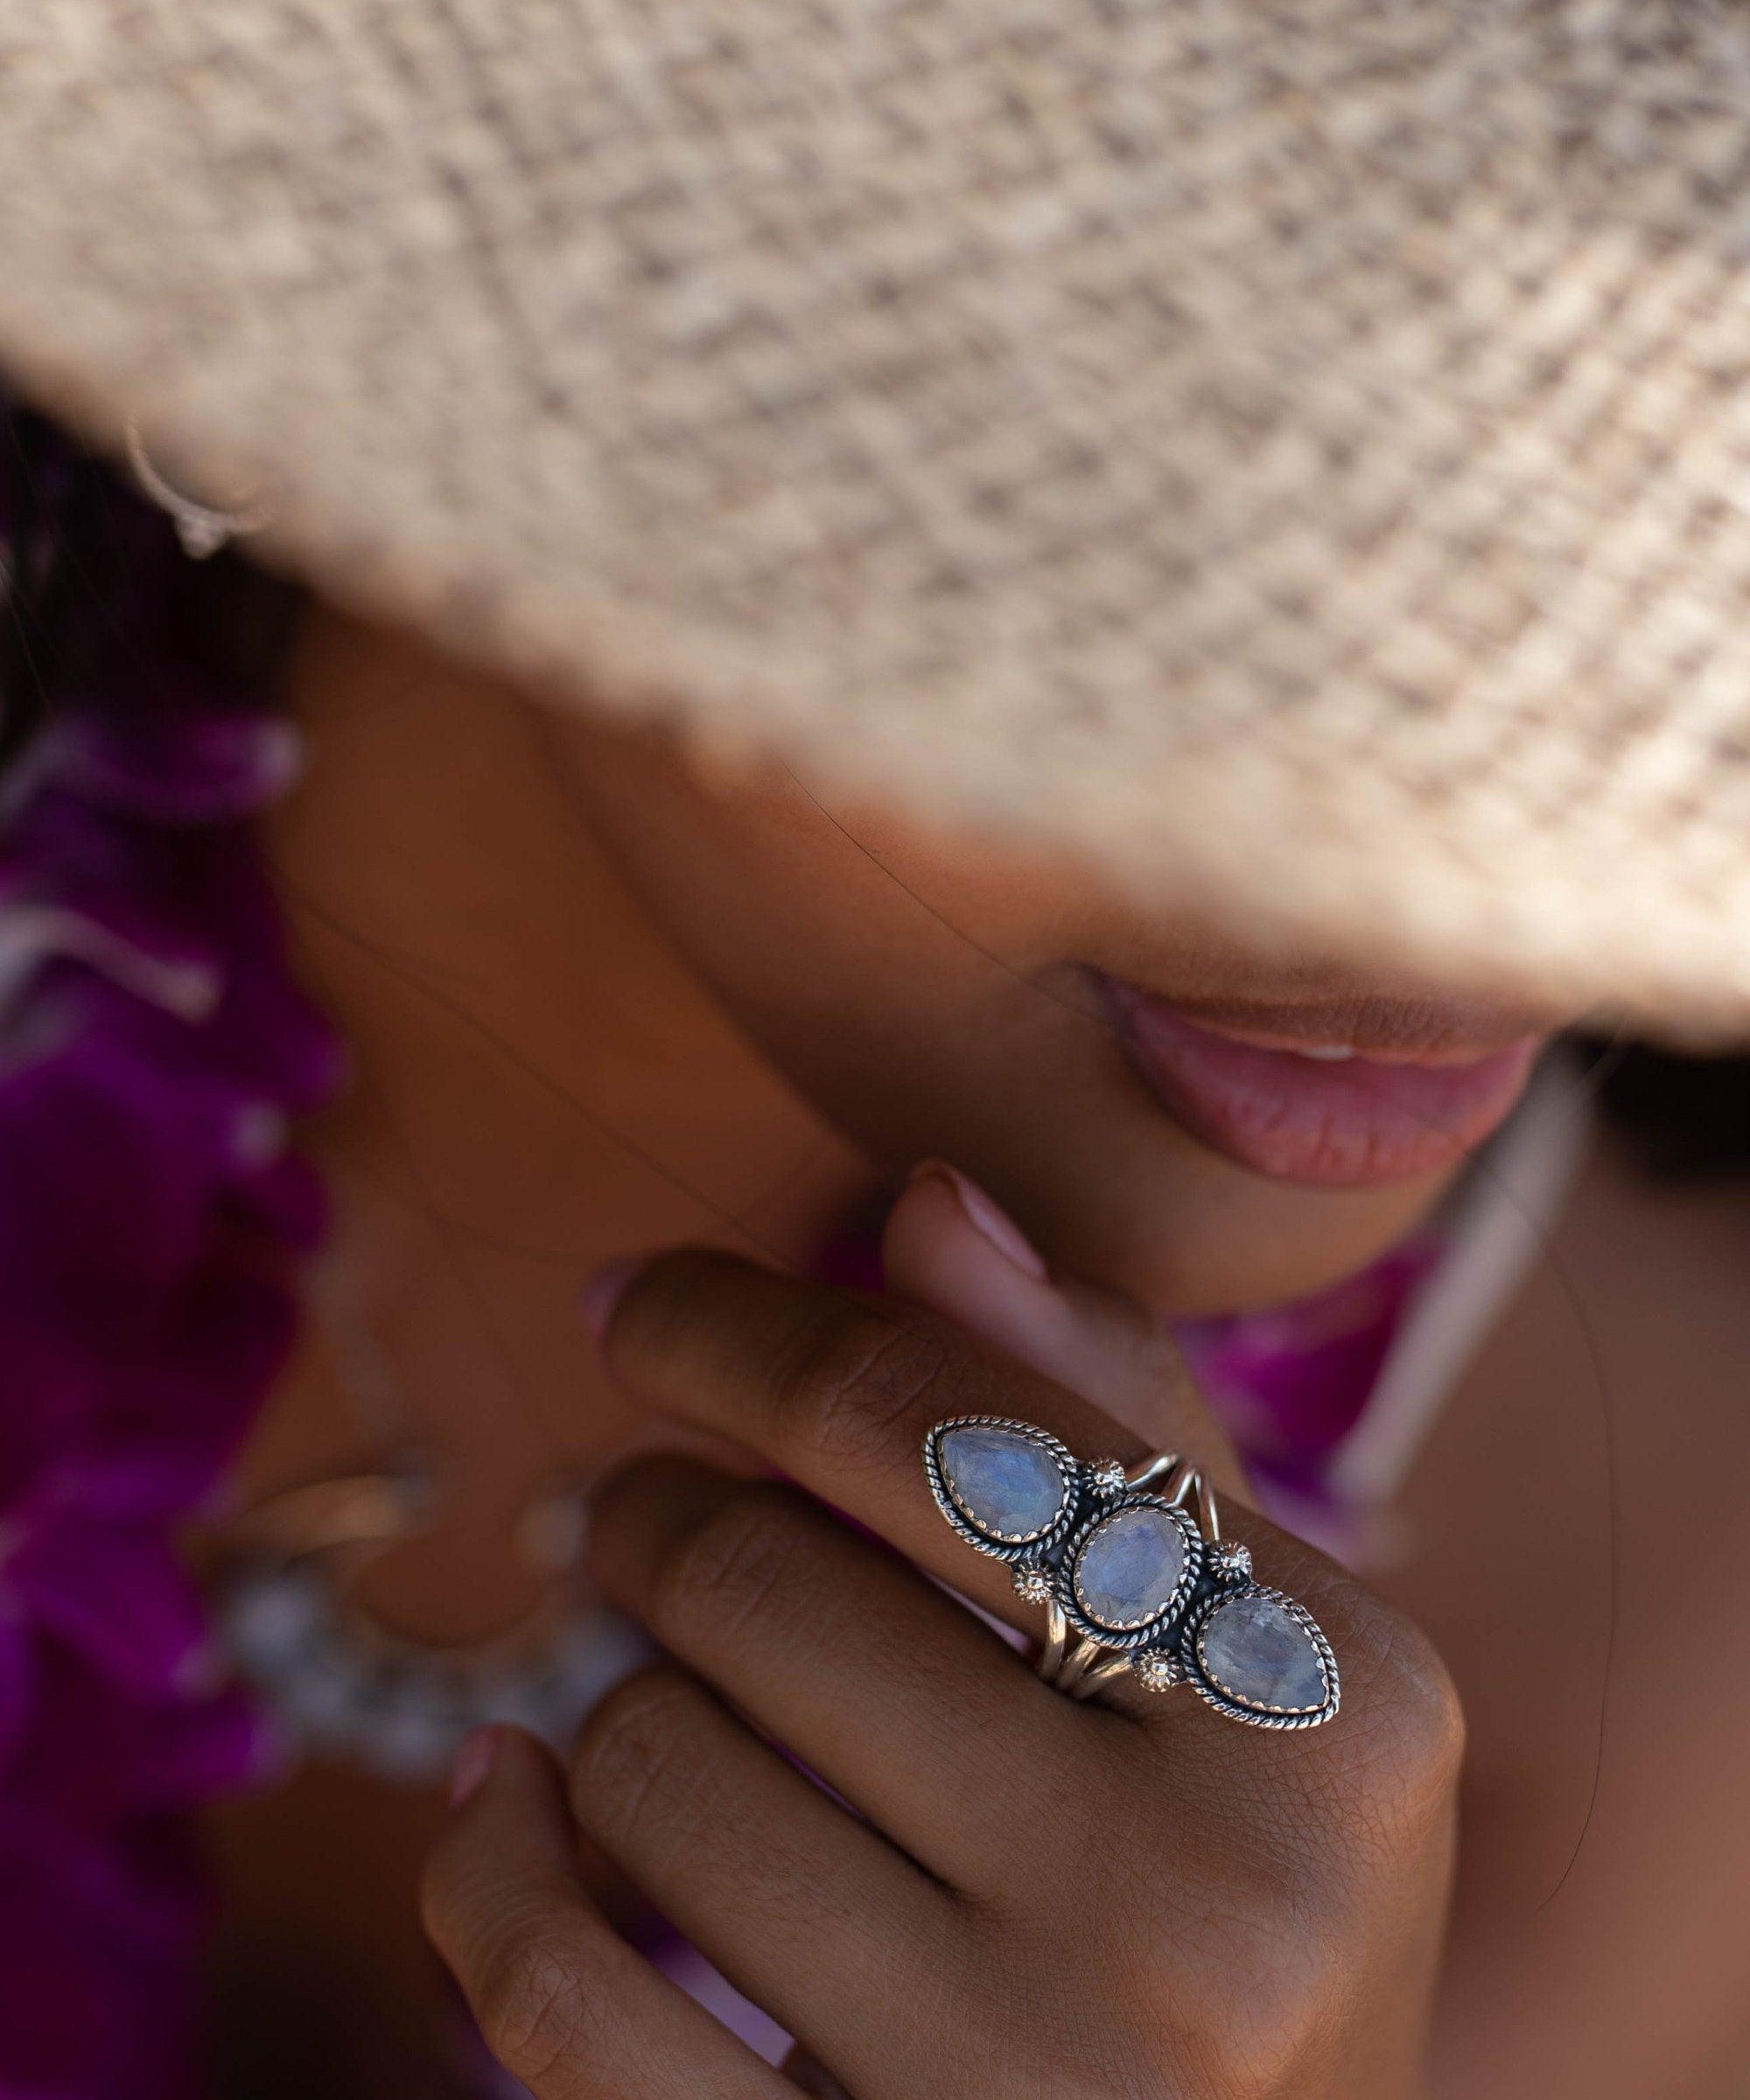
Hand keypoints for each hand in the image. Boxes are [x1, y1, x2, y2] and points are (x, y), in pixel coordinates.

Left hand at [424, 1169, 1460, 2097]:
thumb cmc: (1244, 1903)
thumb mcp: (1250, 1664)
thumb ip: (1104, 1423)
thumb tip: (930, 1202)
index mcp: (1328, 1700)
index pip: (943, 1419)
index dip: (741, 1327)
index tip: (636, 1307)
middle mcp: (1214, 1899)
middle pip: (766, 1576)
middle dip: (655, 1511)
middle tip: (640, 1517)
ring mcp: (1042, 2088)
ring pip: (652, 1761)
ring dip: (613, 1700)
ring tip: (669, 1708)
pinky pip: (565, 1996)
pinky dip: (488, 1872)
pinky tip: (499, 1803)